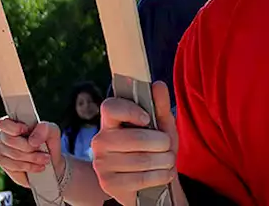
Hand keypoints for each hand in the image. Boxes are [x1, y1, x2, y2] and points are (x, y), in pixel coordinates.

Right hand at [0, 117, 61, 187]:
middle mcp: (3, 135)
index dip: (13, 127)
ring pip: (13, 156)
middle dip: (29, 148)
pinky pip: (12, 167)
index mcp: (12, 122)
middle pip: (10, 141)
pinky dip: (28, 167)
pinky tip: (38, 167)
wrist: (48, 157)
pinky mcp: (2, 163)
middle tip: (45, 153)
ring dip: (32, 159)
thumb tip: (32, 141)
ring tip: (45, 160)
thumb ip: (44, 130)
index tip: (26, 129)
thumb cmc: (47, 140)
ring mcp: (0, 150)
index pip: (3, 123)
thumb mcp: (51, 130)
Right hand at [92, 81, 182, 205]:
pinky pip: (140, 178)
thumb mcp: (161, 125)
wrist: (150, 181)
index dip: (130, 110)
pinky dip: (160, 175)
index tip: (147, 119)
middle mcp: (100, 140)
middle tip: (167, 146)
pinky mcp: (108, 183)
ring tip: (168, 160)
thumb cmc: (155, 148)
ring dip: (164, 160)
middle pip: (134, 137)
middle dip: (161, 142)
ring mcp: (101, 163)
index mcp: (110, 121)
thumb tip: (158, 85)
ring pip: (141, 159)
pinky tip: (163, 173)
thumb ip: (160, 105)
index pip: (110, 107)